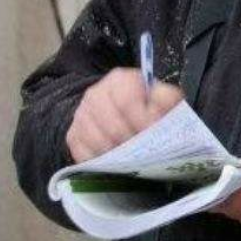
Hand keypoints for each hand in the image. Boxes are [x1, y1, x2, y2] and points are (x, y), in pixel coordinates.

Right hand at [65, 67, 183, 162]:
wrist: (121, 112)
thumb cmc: (146, 105)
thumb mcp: (161, 97)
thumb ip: (166, 98)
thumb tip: (161, 105)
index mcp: (120, 80)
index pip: (127, 100)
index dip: (143, 118)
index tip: (153, 130)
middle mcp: (96, 94)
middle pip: (113, 124)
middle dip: (132, 140)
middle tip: (145, 148)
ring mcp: (81, 115)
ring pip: (98, 141)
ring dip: (118, 152)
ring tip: (133, 155)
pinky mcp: (73, 135)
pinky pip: (84, 153)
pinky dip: (102, 161)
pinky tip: (116, 160)